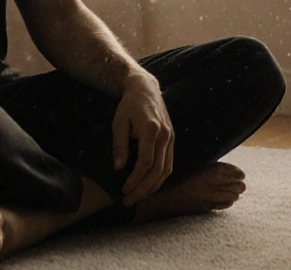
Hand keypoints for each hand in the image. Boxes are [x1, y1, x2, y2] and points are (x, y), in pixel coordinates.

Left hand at [112, 70, 173, 206]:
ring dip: (152, 187)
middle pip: (157, 170)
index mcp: (151, 130)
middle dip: (143, 189)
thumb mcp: (119, 122)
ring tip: (137, 197)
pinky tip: (148, 186)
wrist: (146, 89)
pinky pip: (168, 164)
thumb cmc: (129, 105)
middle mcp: (165, 136)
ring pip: (166, 170)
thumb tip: (118, 168)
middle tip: (128, 201)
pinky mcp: (171, 141)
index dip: (135, 179)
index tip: (123, 190)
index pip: (146, 162)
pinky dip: (159, 178)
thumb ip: (119, 145)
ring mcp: (171, 138)